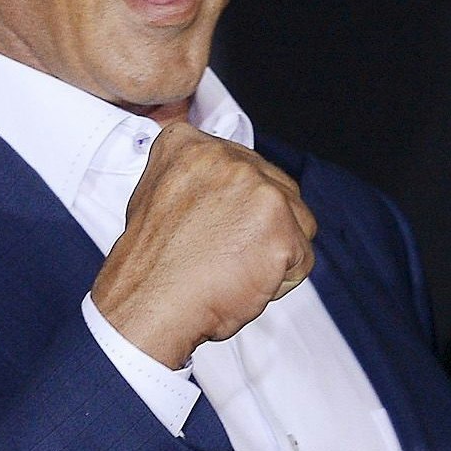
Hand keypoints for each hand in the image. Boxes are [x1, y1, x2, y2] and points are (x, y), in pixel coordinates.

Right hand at [89, 121, 315, 368]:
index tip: (218, 228)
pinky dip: (281, 281)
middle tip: (224, 256)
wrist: (148, 304)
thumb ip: (193, 179)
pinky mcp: (281, 226)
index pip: (245, 167)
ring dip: (274, 252)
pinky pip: (302, 259)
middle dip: (262, 228)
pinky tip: (244, 284)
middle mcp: (228, 158)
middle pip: (278, 190)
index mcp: (191, 145)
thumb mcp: (156, 196)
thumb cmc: (152, 266)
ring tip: (232, 270)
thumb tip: (218, 183)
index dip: (239, 206)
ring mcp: (258, 190)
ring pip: (298, 221)